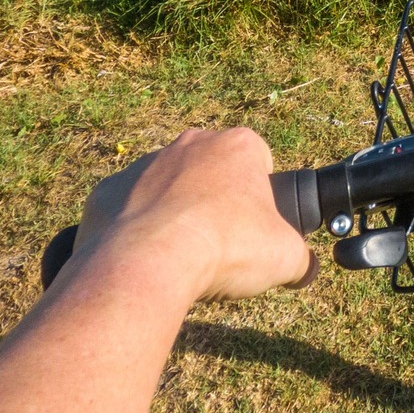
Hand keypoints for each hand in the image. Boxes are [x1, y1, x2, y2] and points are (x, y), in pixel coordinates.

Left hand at [66, 127, 313, 302]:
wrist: (149, 262)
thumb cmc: (226, 247)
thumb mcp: (286, 258)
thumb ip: (302, 258)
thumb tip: (304, 269)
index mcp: (237, 146)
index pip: (260, 161)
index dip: (262, 197)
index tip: (257, 228)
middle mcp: (190, 143)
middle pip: (212, 171)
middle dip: (217, 202)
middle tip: (222, 246)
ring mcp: (144, 164)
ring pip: (167, 187)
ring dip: (175, 214)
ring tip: (182, 258)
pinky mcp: (109, 190)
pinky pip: (127, 209)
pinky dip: (136, 231)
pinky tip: (145, 260)